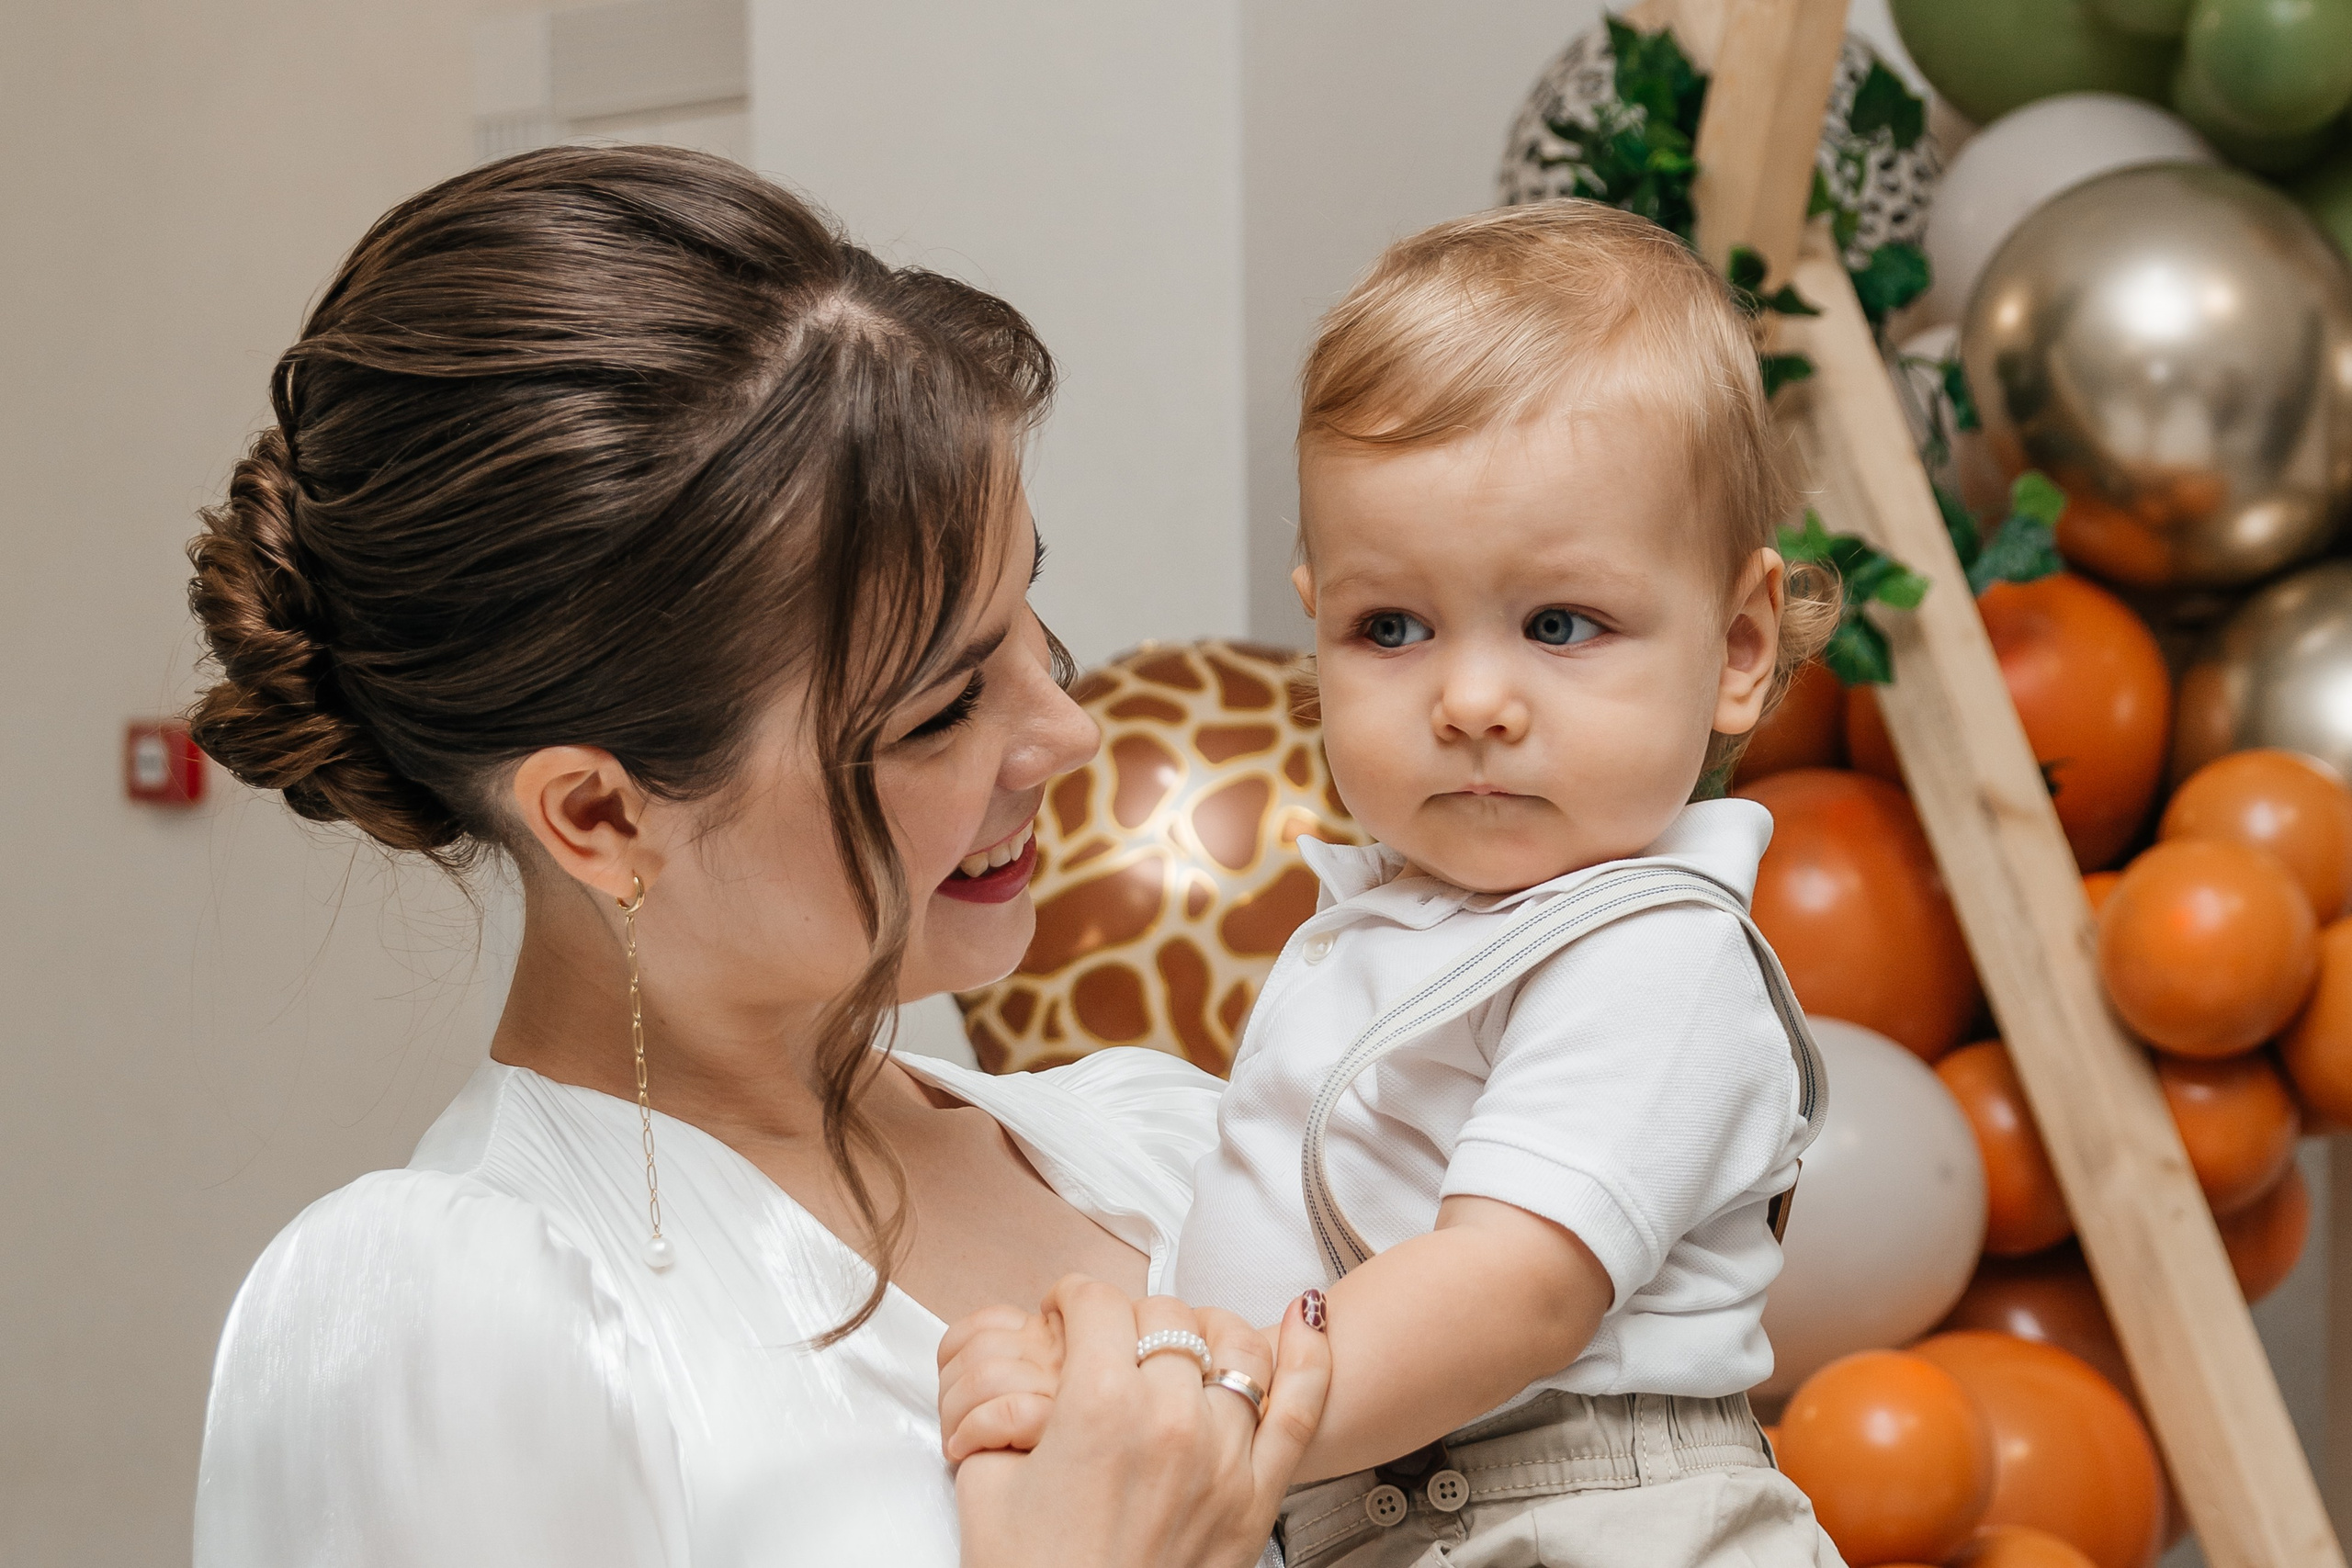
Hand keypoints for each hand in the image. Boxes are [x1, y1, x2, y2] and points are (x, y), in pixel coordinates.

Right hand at [953, 1276, 1331, 1567]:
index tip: (1065, 1314)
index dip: (1071, 1301)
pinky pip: (1300, 1408)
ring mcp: (1224, 1458)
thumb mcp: (988, 1483)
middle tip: (1107, 1344)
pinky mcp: (1258, 1499)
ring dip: (1202, 1331)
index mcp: (1099, 1406)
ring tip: (1181, 1342)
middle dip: (1127, 1319)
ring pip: (1233, 1344)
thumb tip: (1031, 1379)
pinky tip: (1303, 1317)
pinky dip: (1309, 1356)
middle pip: (1163, 1317)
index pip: (1095, 1304)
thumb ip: (1008, 1412)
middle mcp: (1170, 1420)